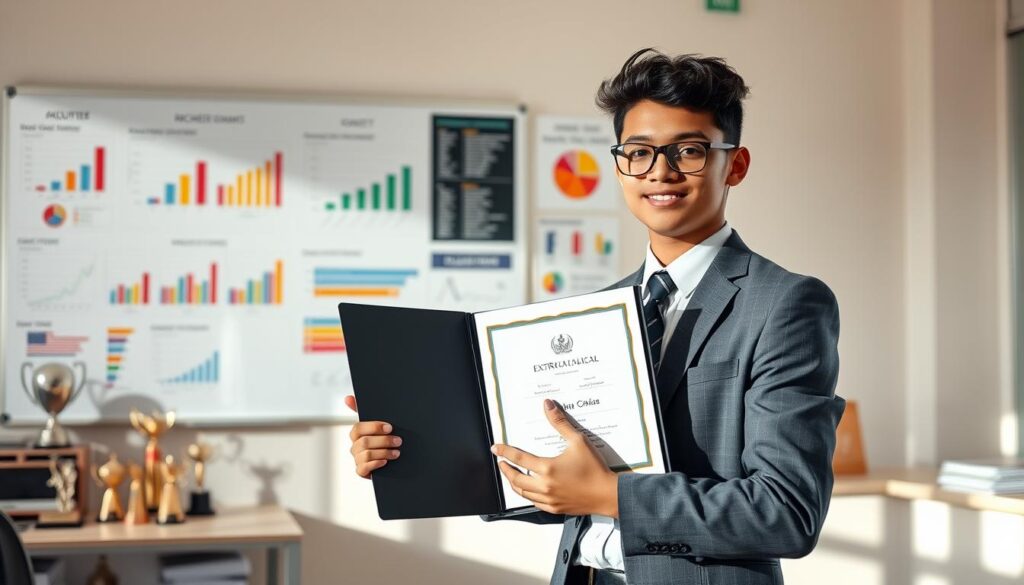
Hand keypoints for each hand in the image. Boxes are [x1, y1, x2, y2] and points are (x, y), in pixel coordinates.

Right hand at [345, 395, 400, 478]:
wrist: (392, 460)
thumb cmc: (383, 438)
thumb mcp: (378, 424)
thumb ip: (364, 410)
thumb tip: (348, 397)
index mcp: (357, 433)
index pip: (358, 428)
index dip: (374, 427)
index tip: (390, 427)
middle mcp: (355, 446)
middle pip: (364, 442)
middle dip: (383, 441)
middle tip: (398, 441)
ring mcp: (357, 459)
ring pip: (367, 454)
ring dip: (384, 453)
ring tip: (397, 452)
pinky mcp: (361, 471)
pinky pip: (364, 468)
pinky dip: (376, 464)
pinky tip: (386, 462)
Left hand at [491, 399, 617, 516]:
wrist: (607, 494)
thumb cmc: (594, 468)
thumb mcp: (578, 441)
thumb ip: (560, 423)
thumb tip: (548, 406)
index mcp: (547, 468)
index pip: (518, 458)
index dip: (505, 452)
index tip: (496, 449)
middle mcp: (544, 485)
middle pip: (515, 478)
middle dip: (505, 470)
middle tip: (501, 462)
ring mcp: (548, 499)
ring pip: (522, 492)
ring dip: (513, 483)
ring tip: (511, 475)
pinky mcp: (554, 508)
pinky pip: (533, 502)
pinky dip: (526, 494)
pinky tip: (527, 490)